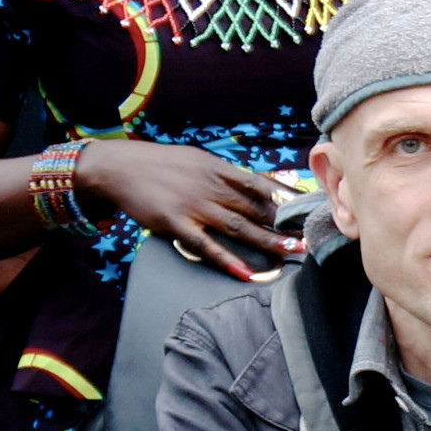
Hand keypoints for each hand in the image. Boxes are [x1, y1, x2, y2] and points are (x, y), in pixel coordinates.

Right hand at [76, 142, 301, 280]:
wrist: (117, 167)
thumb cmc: (161, 164)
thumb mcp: (197, 159)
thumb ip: (227, 174)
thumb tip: (260, 185)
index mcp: (218, 169)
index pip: (262, 185)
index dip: (288, 199)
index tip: (311, 209)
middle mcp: (211, 187)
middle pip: (257, 207)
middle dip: (286, 223)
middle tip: (312, 235)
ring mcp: (194, 206)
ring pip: (239, 226)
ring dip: (268, 240)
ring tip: (292, 250)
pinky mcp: (175, 224)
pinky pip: (205, 245)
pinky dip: (226, 259)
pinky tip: (245, 272)